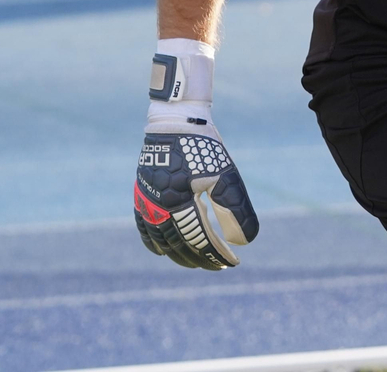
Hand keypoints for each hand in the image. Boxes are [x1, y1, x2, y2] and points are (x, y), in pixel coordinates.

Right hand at [134, 41, 258, 269]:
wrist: (175, 121)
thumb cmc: (203, 147)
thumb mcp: (225, 175)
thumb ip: (234, 208)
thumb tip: (244, 242)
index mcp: (178, 202)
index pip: (199, 239)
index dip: (216, 254)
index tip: (233, 263)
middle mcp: (157, 206)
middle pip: (179, 244)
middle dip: (200, 258)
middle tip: (218, 266)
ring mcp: (146, 202)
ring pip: (160, 240)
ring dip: (178, 254)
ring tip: (196, 262)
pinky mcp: (141, 195)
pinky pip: (144, 227)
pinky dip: (155, 242)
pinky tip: (165, 249)